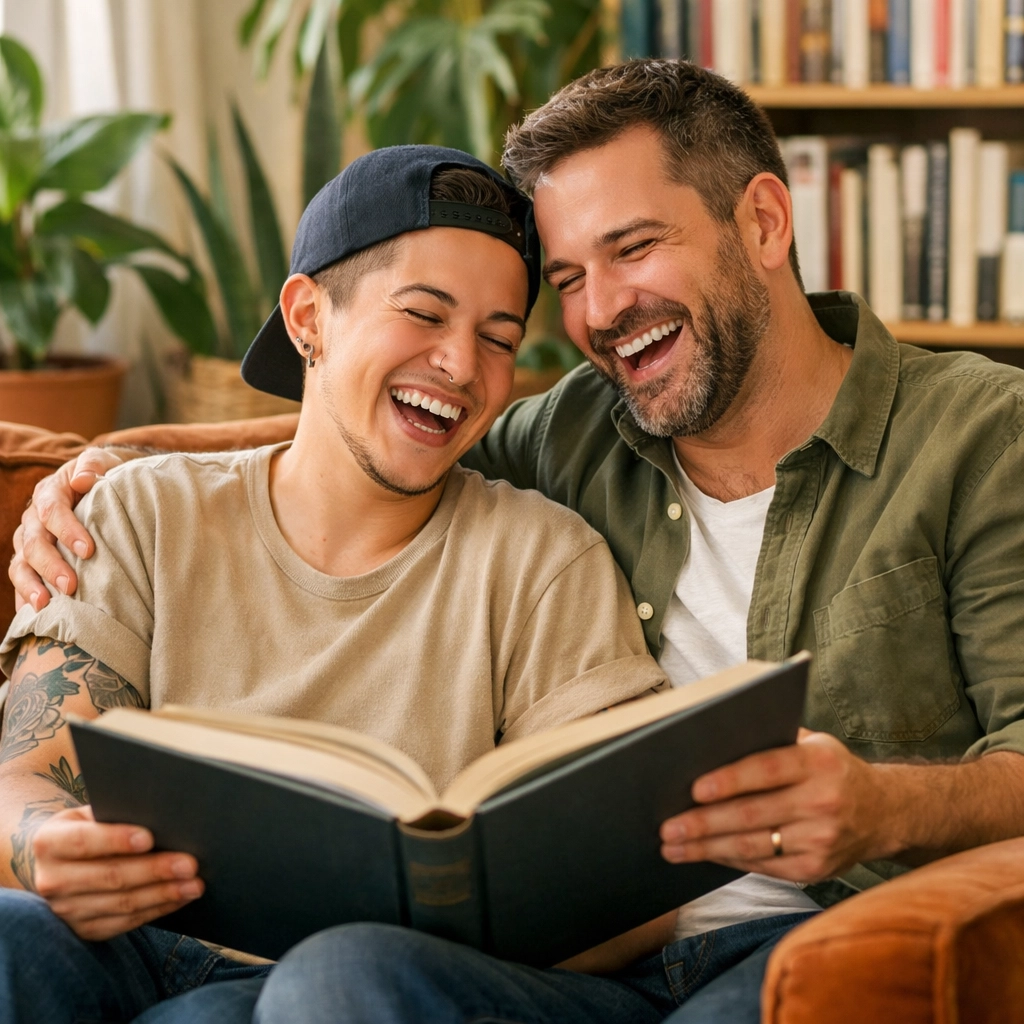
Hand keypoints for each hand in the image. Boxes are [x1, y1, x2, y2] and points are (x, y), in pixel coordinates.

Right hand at [9, 447, 121, 611]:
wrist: (101, 486)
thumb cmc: (105, 476)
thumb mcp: (103, 462)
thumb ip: (94, 465)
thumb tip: (83, 479)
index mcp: (50, 491)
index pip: (51, 510)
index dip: (67, 530)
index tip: (88, 550)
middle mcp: (33, 518)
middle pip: (33, 542)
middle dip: (50, 565)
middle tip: (70, 586)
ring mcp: (28, 540)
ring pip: (20, 564)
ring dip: (31, 586)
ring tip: (44, 605)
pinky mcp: (30, 560)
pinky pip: (21, 580)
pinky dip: (24, 598)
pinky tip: (32, 616)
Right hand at [31, 806, 202, 940]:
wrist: (59, 861)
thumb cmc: (87, 827)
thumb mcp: (90, 813)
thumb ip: (115, 812)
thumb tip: (161, 815)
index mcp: (49, 842)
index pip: (84, 841)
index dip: (116, 840)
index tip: (149, 838)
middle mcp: (51, 880)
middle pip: (109, 876)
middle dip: (154, 870)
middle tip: (190, 864)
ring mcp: (65, 910)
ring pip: (121, 904)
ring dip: (163, 894)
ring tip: (194, 884)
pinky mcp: (83, 930)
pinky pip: (124, 923)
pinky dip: (156, 910)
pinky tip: (180, 898)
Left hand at [659, 729, 897, 882]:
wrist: (886, 812)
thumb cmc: (831, 770)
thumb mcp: (813, 744)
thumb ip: (771, 741)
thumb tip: (711, 742)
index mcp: (819, 762)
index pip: (767, 769)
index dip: (730, 780)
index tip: (694, 788)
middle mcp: (823, 802)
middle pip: (752, 814)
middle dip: (703, 823)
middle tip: (667, 826)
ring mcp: (822, 840)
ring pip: (752, 845)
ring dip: (706, 848)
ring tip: (672, 847)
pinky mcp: (816, 869)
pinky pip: (763, 865)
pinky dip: (729, 860)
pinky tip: (704, 856)